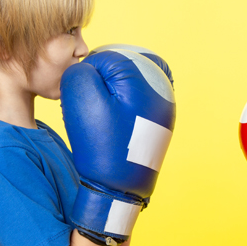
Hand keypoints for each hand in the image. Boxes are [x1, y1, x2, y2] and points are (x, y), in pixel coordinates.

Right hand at [61, 45, 174, 245]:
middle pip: (122, 68)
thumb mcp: (80, 98)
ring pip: (130, 84)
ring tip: (103, 119)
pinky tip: (114, 125)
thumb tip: (91, 67)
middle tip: (94, 110)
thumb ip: (82, 70)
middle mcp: (163, 88)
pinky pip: (138, 102)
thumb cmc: (99, 144)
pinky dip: (123, 108)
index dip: (87, 76)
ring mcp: (165, 106)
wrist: (119, 188)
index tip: (85, 100)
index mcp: (146, 77)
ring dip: (112, 95)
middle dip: (102, 84)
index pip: (106, 56)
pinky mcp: (161, 122)